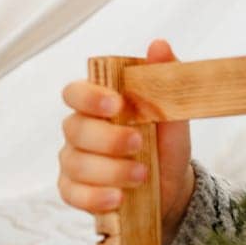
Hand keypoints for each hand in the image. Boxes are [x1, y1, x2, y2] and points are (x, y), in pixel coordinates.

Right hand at [58, 39, 194, 235]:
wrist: (173, 185)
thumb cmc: (166, 143)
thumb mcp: (173, 112)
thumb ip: (164, 79)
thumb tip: (159, 45)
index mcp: (98, 104)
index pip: (75, 92)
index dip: (89, 97)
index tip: (116, 104)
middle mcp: (80, 130)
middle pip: (74, 128)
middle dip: (107, 138)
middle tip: (139, 144)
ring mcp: (74, 161)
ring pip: (76, 163)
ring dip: (109, 170)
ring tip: (141, 175)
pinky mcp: (74, 190)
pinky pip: (72, 193)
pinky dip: (94, 197)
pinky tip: (117, 198)